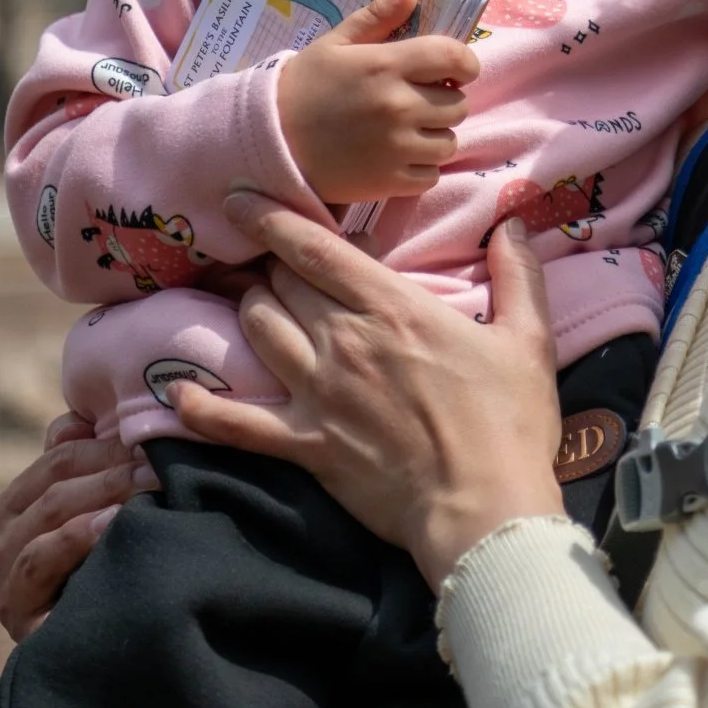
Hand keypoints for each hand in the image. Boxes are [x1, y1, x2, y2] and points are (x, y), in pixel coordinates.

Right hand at [0, 415, 157, 641]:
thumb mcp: (104, 514)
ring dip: (102, 492)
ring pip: (47, 514)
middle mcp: (6, 538)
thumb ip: (91, 464)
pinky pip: (38, 562)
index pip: (61, 455)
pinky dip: (76, 537)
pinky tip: (113, 524)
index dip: (109, 442)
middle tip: (162, 459)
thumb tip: (79, 422)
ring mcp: (7, 576)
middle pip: (55, 481)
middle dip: (113, 465)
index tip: (157, 435)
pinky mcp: (17, 612)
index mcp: (21, 505)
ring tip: (148, 483)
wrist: (114, 658)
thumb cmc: (113, 575)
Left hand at [170, 194, 564, 587]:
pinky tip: (179, 394)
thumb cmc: (510, 424)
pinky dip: (202, 409)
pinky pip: (237, 423)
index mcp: (393, 308)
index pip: (314, 247)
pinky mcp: (306, 445)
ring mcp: (318, 394)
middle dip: (270, 263)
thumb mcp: (528, 340)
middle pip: (281, 283)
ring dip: (249, 309)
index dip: (271, 217)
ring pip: (259, 331)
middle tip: (268, 256)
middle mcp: (344, 342)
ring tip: (251, 301)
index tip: (241, 198)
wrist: (483, 508)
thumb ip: (519, 275)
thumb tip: (514, 223)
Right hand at [277, 0, 478, 205]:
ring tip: (409, 129)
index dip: (465, 62)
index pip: (454, 58)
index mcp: (386, 65)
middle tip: (421, 100)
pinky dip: (423, 166)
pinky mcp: (390, 182)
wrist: (268, 142)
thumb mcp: (335, 43)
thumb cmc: (303, 86)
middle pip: (459, 103)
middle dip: (446, 99)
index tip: (457, 69)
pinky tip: (400, 155)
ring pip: (449, 141)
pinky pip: (432, 173)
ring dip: (436, 134)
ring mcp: (396, 147)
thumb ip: (377, 16)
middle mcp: (398, 105)